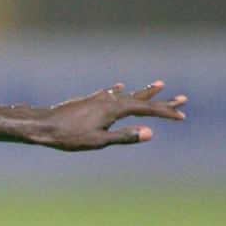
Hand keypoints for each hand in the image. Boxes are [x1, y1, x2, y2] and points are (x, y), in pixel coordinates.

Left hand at [34, 81, 186, 150]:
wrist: (42, 125)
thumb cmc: (68, 137)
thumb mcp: (98, 141)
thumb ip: (124, 137)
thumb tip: (150, 133)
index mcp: (114, 109)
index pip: (147, 110)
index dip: (165, 112)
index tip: (182, 115)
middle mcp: (109, 100)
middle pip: (141, 99)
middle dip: (162, 100)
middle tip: (183, 98)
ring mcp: (99, 99)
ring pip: (127, 95)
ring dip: (144, 92)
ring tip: (160, 84)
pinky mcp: (89, 101)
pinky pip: (110, 94)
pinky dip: (119, 92)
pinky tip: (119, 88)